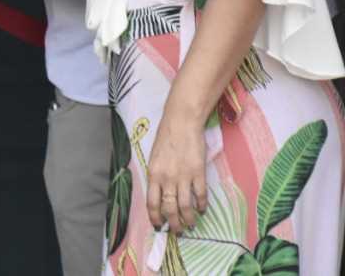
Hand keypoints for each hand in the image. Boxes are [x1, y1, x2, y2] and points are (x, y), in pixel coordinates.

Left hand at [145, 110, 207, 234]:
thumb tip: (159, 195)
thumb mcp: (154, 158)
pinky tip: (202, 210)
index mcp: (153, 174)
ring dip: (188, 219)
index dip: (155, 217)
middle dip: (173, 223)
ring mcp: (183, 176)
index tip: (159, 226)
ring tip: (190, 225)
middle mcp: (167, 178)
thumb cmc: (166, 138)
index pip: (152, 203)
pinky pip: (200, 195)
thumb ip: (156, 176)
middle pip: (169, 208)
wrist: (181, 123)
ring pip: (185, 206)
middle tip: (177, 232)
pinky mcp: (199, 173)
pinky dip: (202, 205)